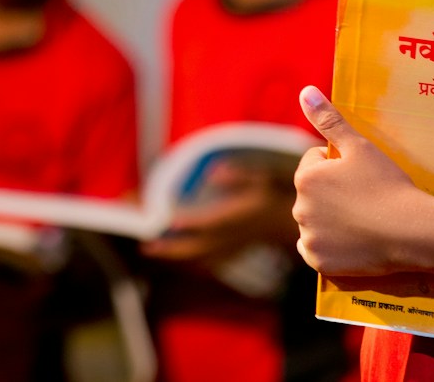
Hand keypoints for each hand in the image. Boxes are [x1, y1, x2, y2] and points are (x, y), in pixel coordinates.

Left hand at [143, 160, 295, 264]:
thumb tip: (212, 172)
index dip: (192, 222)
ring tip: (150, 250)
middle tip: (146, 247)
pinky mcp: (231, 253)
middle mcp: (233, 236)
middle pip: (200, 247)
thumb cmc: (272, 194)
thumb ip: (238, 175)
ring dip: (175, 255)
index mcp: (240, 217)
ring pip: (200, 257)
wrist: (287, 223)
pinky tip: (171, 255)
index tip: (171, 221)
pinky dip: (187, 260)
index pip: (213, 223)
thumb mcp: (262, 178)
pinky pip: (207, 261)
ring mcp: (232, 248)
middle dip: (173, 249)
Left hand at [293, 84, 426, 276]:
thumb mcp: (359, 146)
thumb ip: (329, 118)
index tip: (361, 175)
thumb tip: (305, 91)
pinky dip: (328, 246)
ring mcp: (309, 237)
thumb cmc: (387, 184)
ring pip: (314, 222)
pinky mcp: (320, 262)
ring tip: (361, 220)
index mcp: (305, 177)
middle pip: (313, 194)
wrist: (412, 231)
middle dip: (331, 193)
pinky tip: (351, 241)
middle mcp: (299, 208)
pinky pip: (316, 250)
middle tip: (364, 198)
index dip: (338, 166)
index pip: (314, 162)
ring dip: (329, 219)